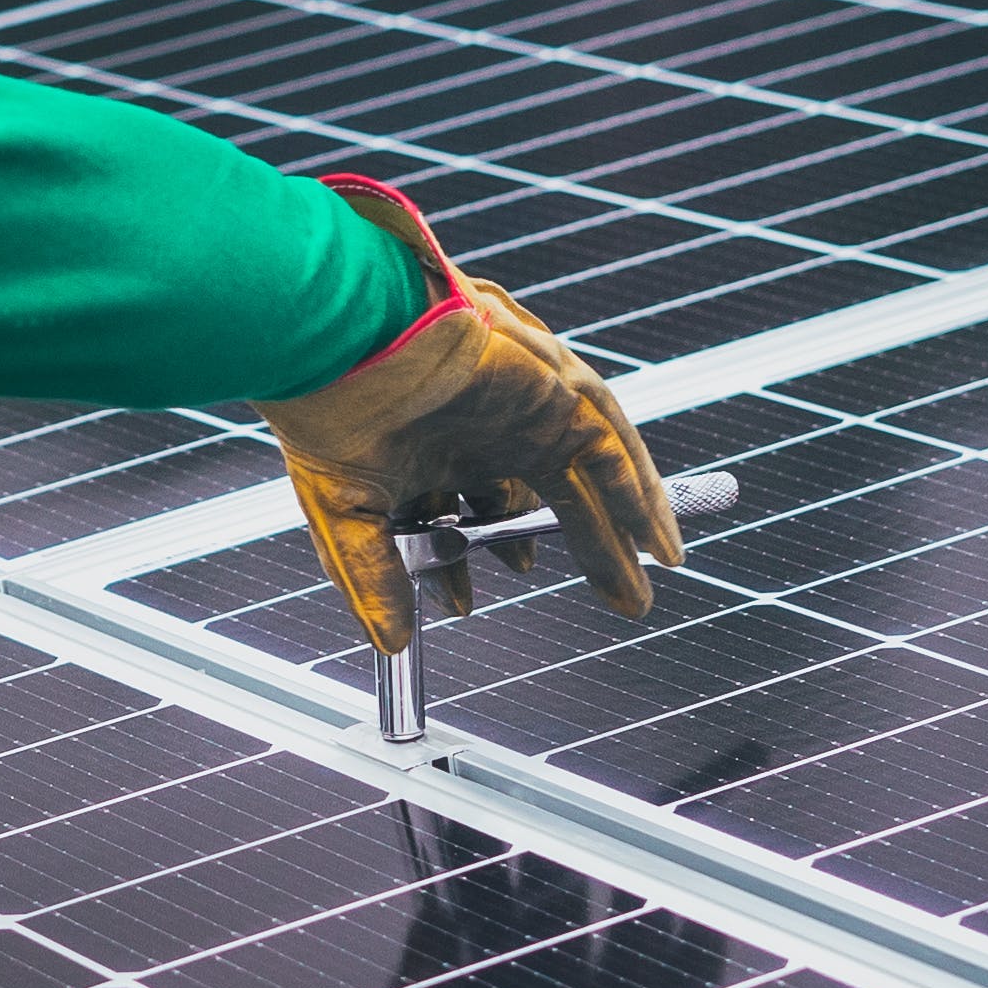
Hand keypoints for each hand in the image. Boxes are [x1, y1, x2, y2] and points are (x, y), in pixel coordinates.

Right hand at [252, 178, 676, 657]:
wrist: (342, 343)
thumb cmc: (332, 409)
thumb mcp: (350, 516)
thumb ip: (376, 580)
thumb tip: (392, 644)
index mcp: (440, 446)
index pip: (476, 511)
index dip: (476, 560)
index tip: (466, 603)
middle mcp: (490, 425)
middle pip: (553, 496)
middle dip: (591, 551)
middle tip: (619, 600)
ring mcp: (526, 406)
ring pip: (591, 472)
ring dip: (621, 529)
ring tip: (645, 583)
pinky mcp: (554, 390)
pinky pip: (609, 445)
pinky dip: (636, 492)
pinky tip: (656, 541)